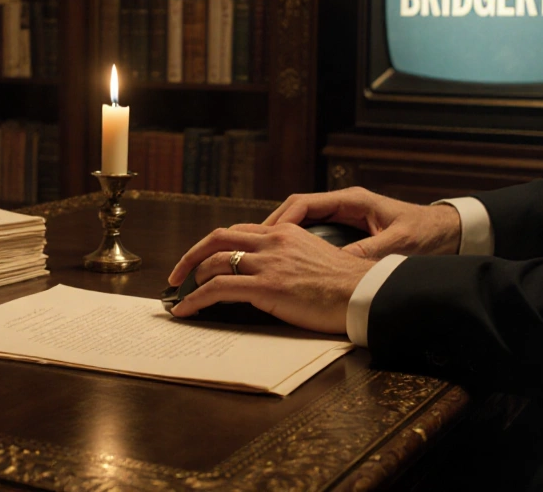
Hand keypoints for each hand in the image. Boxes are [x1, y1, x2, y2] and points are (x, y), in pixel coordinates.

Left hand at [166, 223, 374, 333]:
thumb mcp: (315, 256)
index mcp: (284, 233)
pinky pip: (217, 288)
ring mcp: (267, 263)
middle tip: (178, 274)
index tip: (204, 260)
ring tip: (179, 296)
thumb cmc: (347, 284)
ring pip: (213, 262)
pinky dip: (194, 298)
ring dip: (190, 279)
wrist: (364, 293)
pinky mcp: (265, 286)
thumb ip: (290, 256)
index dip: (215, 246)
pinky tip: (185, 310)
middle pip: (217, 239)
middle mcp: (272, 242)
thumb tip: (271, 272)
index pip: (238, 232)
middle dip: (191, 256)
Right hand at [263, 188, 461, 259]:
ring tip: (260, 255)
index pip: (303, 203)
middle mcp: (345, 203)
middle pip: (296, 210)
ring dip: (280, 236)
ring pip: (302, 221)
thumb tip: (334, 266)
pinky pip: (313, 232)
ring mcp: (346, 214)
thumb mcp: (396, 245)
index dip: (279, 220)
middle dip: (271, 228)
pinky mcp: (349, 227)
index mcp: (352, 200)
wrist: (451, 231)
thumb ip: (366, 253)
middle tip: (249, 247)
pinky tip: (286, 261)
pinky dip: (296, 243)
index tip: (263, 237)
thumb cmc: (428, 235)